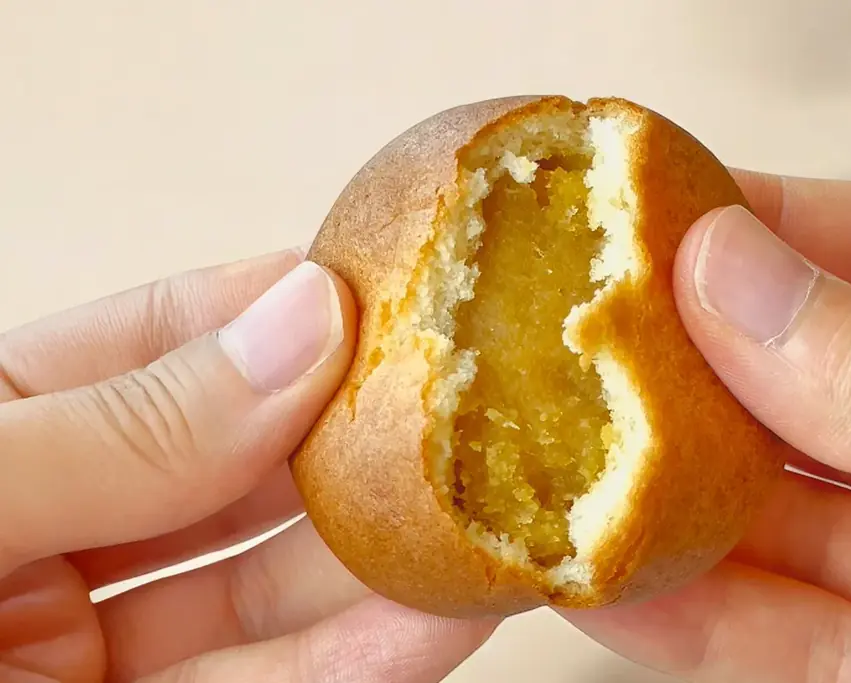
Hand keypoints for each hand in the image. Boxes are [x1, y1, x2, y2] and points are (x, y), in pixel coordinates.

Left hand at [0, 249, 495, 681]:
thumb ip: (129, 426)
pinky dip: (360, 659)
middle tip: (464, 397)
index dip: (272, 312)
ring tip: (484, 506)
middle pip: (240, 467)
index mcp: (2, 436)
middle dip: (353, 435)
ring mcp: (100, 646)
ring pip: (271, 588)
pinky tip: (440, 614)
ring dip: (385, 556)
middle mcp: (61, 530)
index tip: (384, 288)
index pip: (156, 345)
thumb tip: (301, 319)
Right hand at [562, 172, 850, 681]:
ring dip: (668, 502)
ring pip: (783, 531)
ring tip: (570, 456)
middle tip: (587, 340)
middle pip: (818, 400)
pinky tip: (613, 577)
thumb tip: (746, 284)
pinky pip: (779, 646)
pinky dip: (686, 617)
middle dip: (693, 371)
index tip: (658, 216)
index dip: (778, 228)